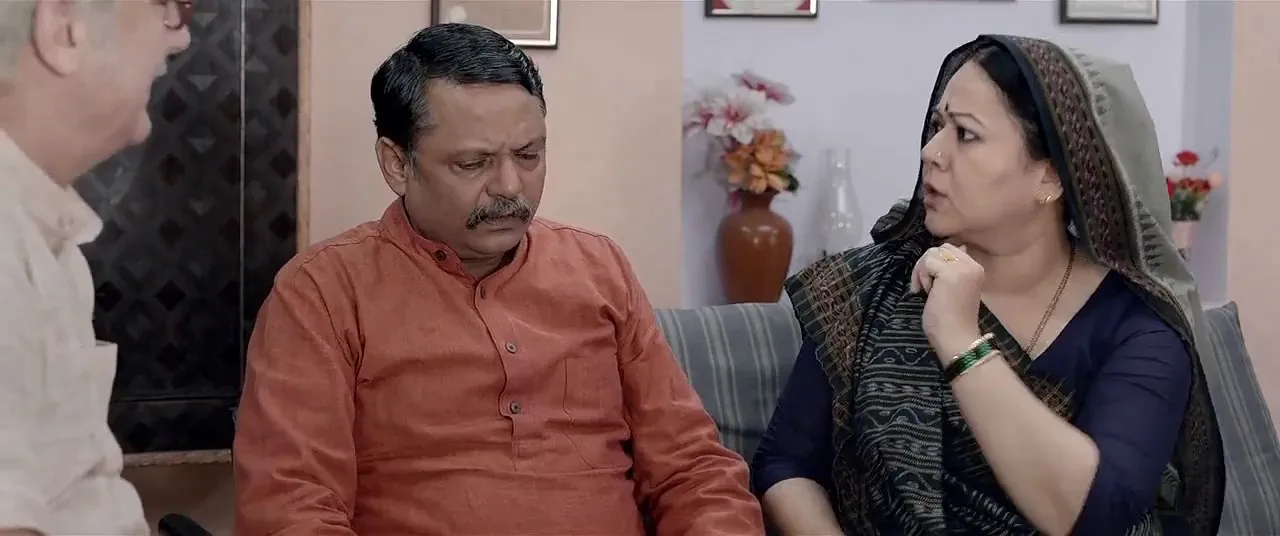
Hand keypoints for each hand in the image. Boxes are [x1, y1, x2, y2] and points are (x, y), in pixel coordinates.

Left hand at [910, 243, 983, 359]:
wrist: (956, 338)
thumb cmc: (951, 320)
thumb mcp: (951, 288)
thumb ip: (949, 271)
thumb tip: (939, 254)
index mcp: (976, 268)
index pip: (950, 250)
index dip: (935, 264)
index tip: (931, 285)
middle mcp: (972, 265)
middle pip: (940, 249)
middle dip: (927, 264)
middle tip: (924, 287)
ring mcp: (962, 268)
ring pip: (931, 253)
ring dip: (923, 271)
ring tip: (926, 291)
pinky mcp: (949, 273)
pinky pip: (927, 263)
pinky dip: (921, 276)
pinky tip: (926, 292)